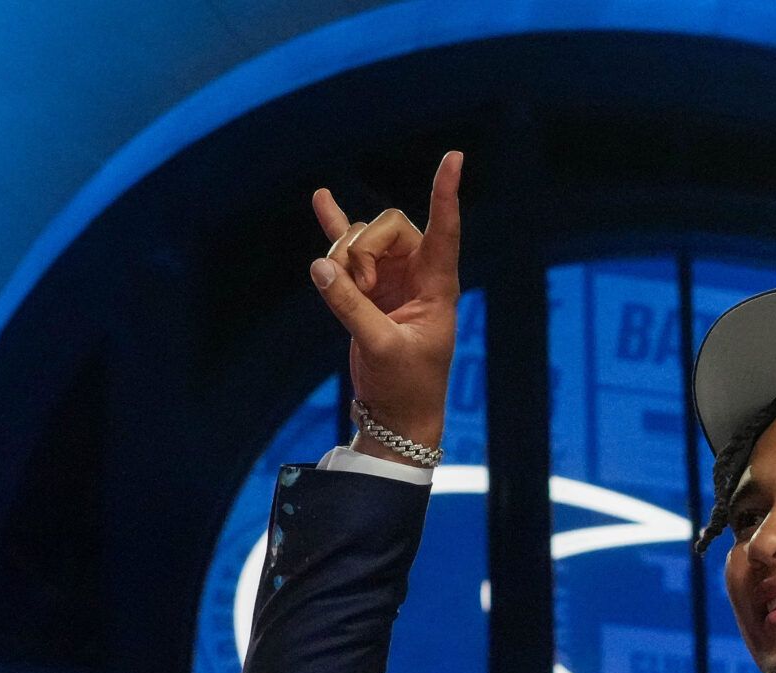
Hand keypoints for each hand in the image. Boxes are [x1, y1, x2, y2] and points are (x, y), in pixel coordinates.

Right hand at [309, 150, 463, 451]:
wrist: (395, 413)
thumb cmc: (405, 385)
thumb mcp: (380, 346)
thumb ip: (350, 305)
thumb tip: (321, 265)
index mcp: (438, 286)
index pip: (445, 231)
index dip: (446, 195)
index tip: (454, 157)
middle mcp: (417, 274)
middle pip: (387, 227)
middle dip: (364, 249)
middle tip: (359, 288)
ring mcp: (391, 278)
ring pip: (362, 239)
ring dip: (345, 258)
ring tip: (347, 293)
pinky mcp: (367, 288)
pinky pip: (348, 249)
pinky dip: (334, 227)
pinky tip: (321, 198)